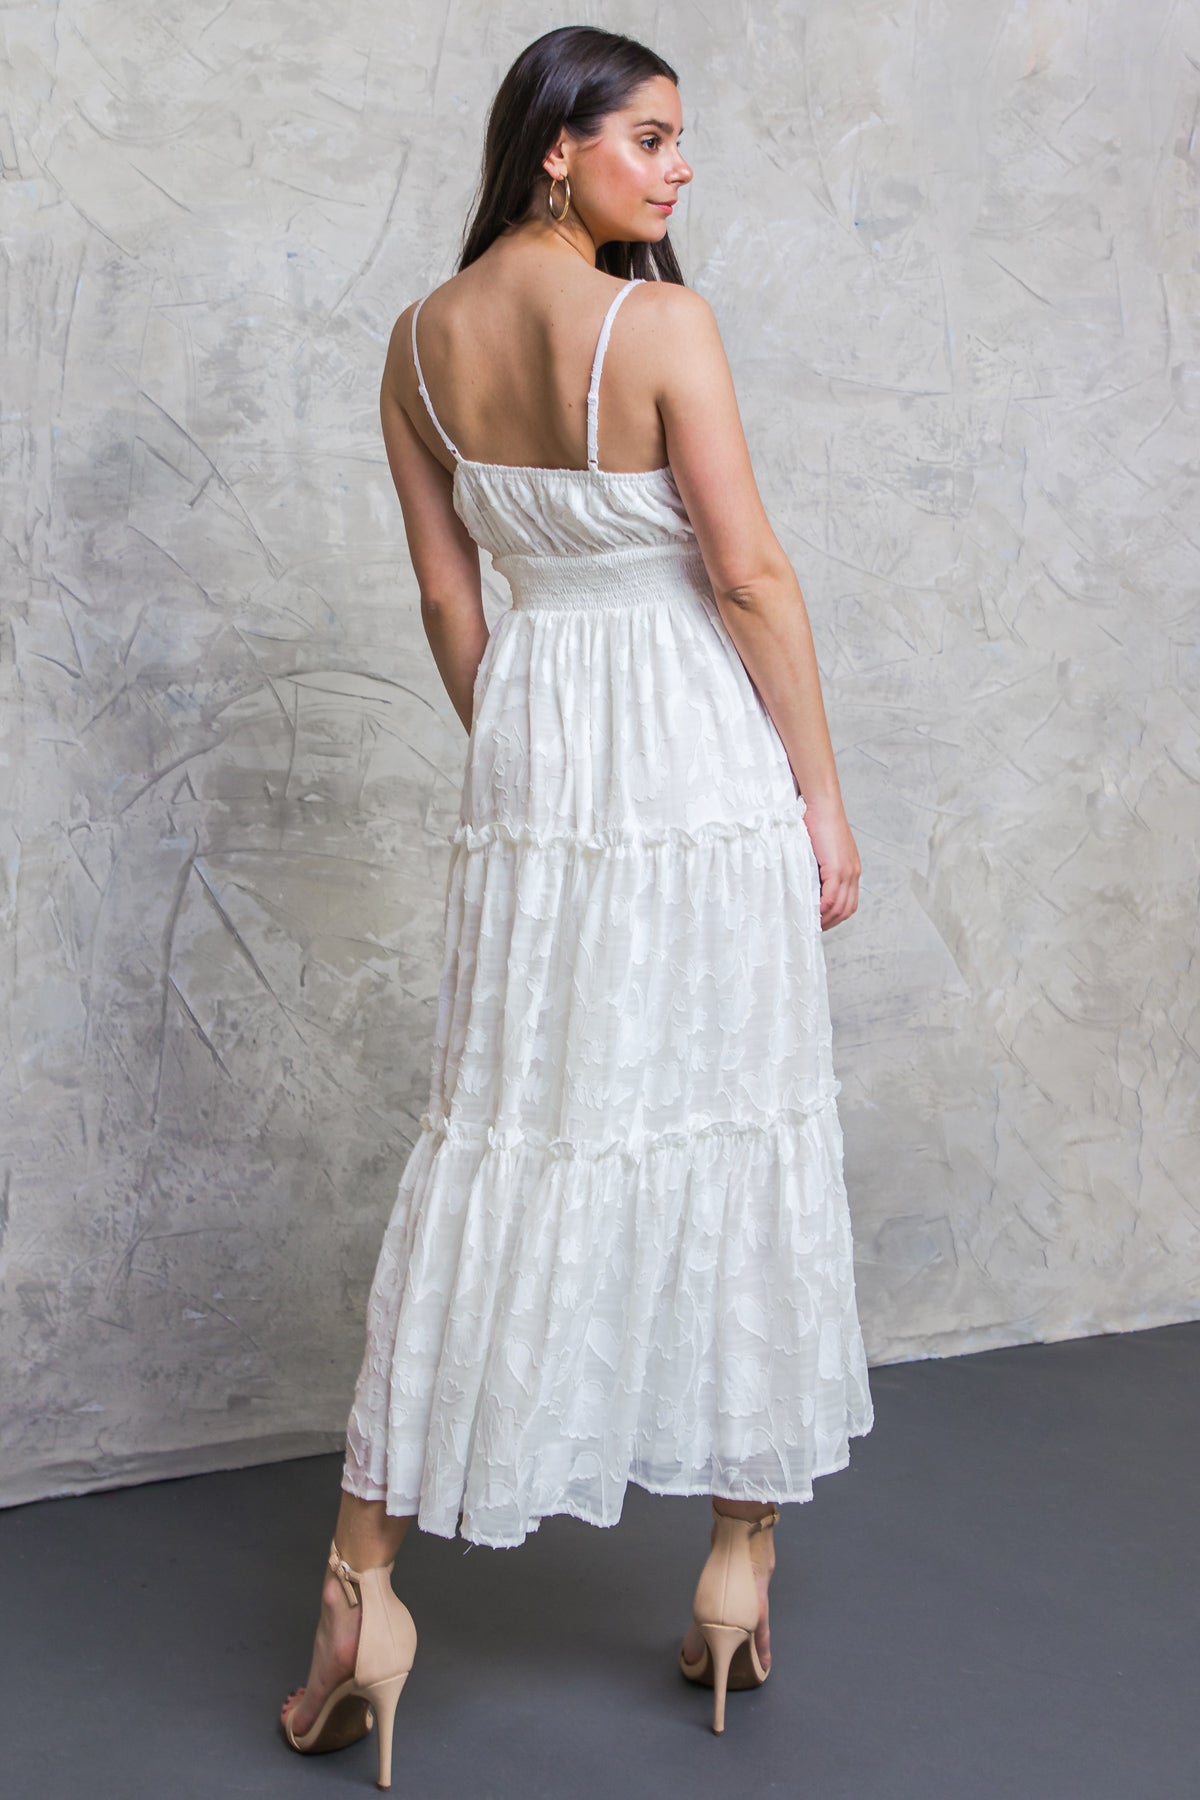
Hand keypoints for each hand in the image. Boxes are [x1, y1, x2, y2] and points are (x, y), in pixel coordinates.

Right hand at [801, 795, 860, 929]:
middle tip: (814, 929)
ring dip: (826, 919)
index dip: (836, 916)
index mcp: (851, 869)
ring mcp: (847, 871)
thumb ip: (818, 867)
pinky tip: (812, 912)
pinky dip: (823, 908)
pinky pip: (832, 897)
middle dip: (831, 923)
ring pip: (841, 907)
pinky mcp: (837, 868)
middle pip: (848, 909)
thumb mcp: (820, 850)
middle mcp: (853, 872)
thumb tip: (805, 882)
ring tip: (811, 924)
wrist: (821, 804)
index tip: (820, 922)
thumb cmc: (817, 821)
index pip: (849, 902)